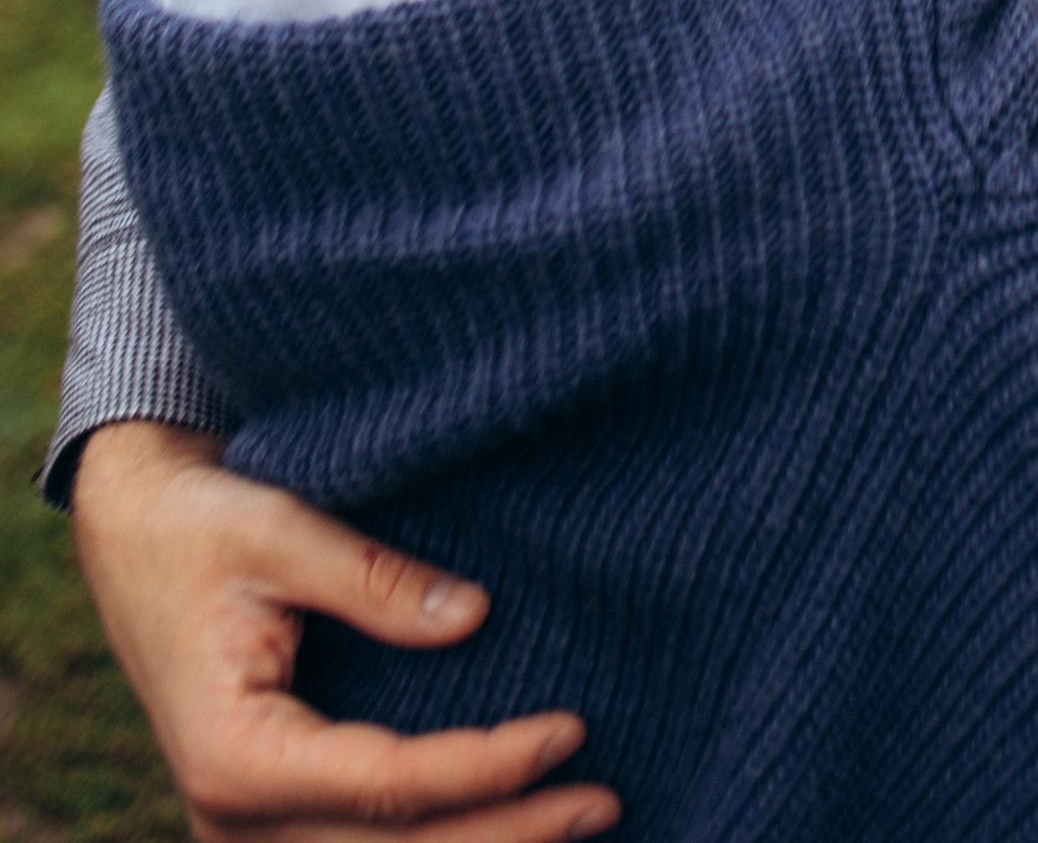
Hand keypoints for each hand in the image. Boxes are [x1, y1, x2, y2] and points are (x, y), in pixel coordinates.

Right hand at [70, 423, 616, 841]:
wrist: (133, 538)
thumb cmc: (201, 526)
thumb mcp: (278, 530)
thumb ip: (373, 580)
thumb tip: (475, 616)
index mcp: (234, 753)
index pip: (387, 785)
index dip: (486, 767)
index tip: (570, 731)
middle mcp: (235, 817)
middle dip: (506, 834)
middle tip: (604, 800)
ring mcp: (249, 830)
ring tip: (578, 824)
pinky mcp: (270, 817)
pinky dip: (434, 841)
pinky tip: (506, 821)